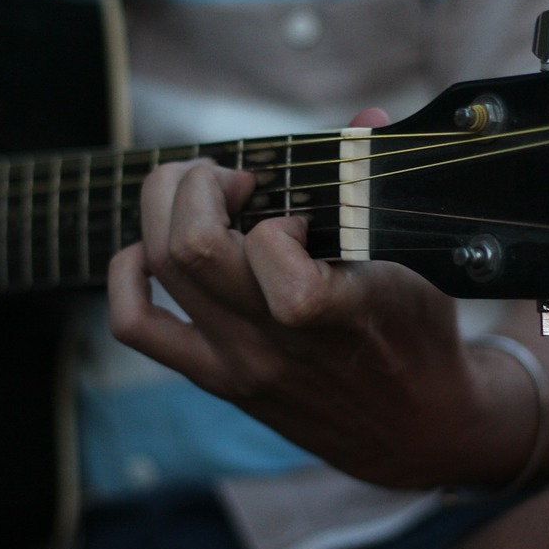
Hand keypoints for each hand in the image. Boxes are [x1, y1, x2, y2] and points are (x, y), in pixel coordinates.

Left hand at [108, 110, 532, 488]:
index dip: (275, 215)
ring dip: (167, 209)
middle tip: (233, 180)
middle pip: (191, 247)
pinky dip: (128, 273)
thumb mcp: (420, 263)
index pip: (272, 254)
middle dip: (201, 184)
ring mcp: (236, 363)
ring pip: (161, 268)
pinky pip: (137, 324)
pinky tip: (152, 251)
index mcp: (335, 314)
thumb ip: (379, 189)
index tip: (300, 212)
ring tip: (202, 198)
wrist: (417, 431)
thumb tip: (365, 117)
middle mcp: (273, 344)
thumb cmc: (419, 336)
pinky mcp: (215, 378)